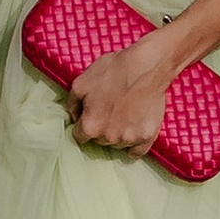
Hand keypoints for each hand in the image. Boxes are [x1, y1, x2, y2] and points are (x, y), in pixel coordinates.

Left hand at [69, 37, 175, 153]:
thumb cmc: (113, 71)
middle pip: (98, 141)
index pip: (78, 137)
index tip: (89, 116)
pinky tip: (132, 132)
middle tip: (108, 109)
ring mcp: (129, 138)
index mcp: (90, 126)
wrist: (145, 66)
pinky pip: (137, 151)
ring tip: (123, 113)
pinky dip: (134, 145)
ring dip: (116, 134)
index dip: (82, 124)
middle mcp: (109, 137)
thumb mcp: (81, 82)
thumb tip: (73, 117)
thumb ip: (71, 104)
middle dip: (100, 128)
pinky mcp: (147, 136)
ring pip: (117, 144)